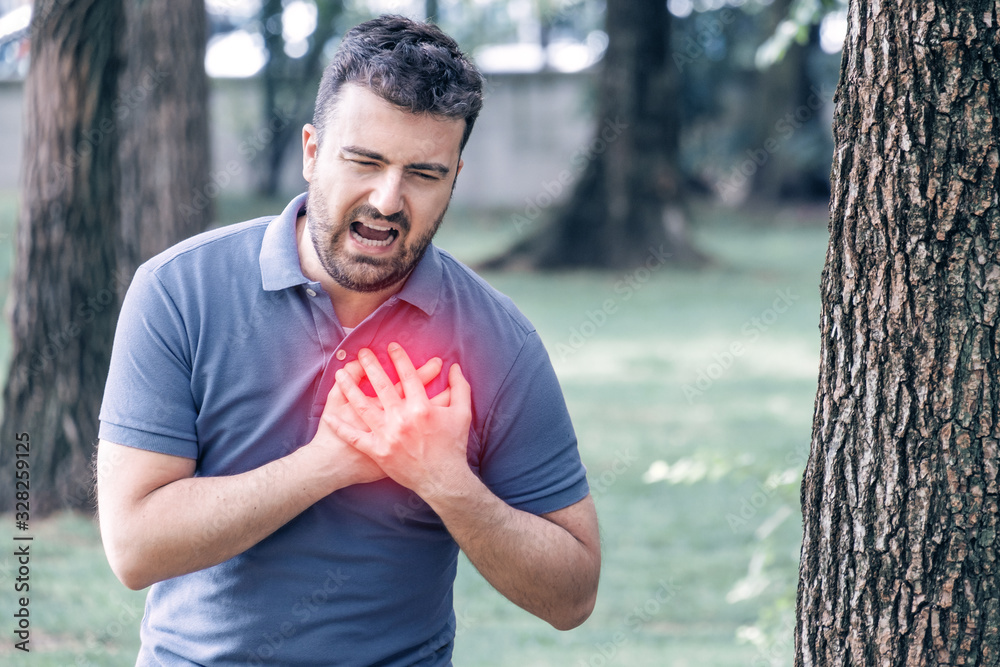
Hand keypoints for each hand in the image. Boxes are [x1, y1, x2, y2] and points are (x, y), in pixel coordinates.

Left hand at [324, 343, 472, 500]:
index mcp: (422, 408)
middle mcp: (402, 419)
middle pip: (382, 385)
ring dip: (350, 388)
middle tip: (363, 352)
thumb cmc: (453, 446)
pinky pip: (355, 437)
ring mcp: (387, 436)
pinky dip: (341, 427)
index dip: (399, 358)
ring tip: (340, 373)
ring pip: (363, 406)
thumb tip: (455, 367)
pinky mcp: (378, 452)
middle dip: (370, 365)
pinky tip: (329, 415)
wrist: (442, 480)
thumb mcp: (462, 414)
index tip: (391, 346)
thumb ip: (460, 388)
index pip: (408, 375)